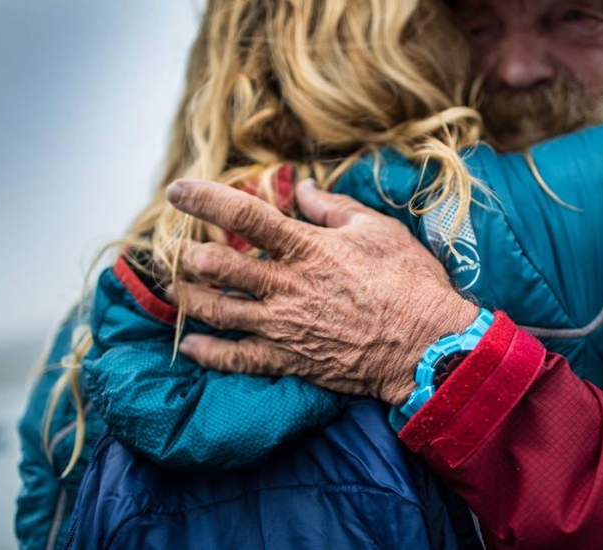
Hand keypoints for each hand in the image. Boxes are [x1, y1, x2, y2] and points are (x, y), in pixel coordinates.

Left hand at [166, 178, 478, 404]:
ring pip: (217, 310)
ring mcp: (283, 326)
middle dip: (187, 254)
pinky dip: (208, 354)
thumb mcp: (378, 229)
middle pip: (216, 266)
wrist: (427, 344)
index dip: (204, 198)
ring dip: (189, 297)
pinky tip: (189, 346)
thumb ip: (333, 208)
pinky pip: (236, 360)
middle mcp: (285, 286)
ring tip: (175, 288)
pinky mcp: (289, 360)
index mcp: (306, 247)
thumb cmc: (410, 282)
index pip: (242, 215)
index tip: (177, 190)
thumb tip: (303, 187)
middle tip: (175, 249)